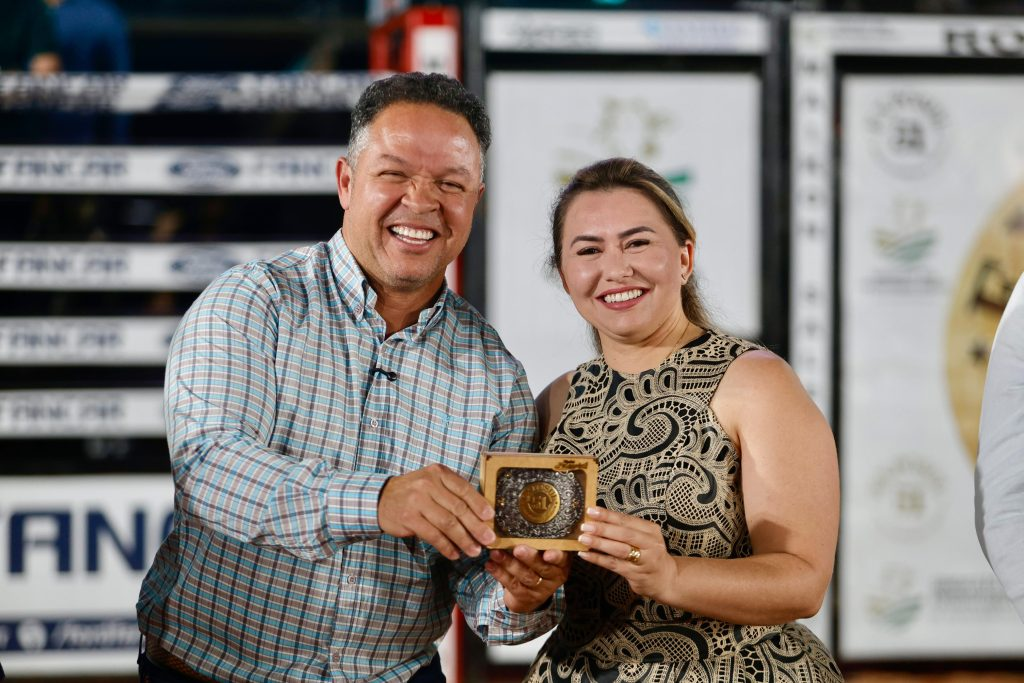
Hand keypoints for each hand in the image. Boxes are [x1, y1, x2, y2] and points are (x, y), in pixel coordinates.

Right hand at [377, 464, 495, 560]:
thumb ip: (452, 493)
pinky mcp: (408, 518)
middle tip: (489, 540)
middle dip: (476, 526)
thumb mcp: (432, 483)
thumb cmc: (414, 492)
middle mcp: (428, 484)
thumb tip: (481, 514)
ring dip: (463, 540)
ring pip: (447, 523)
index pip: (464, 489)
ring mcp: (417, 501)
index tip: (491, 518)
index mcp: (438, 473)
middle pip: (458, 508)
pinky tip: (454, 553)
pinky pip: (433, 535)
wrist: (381, 498)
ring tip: (474, 551)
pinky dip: (446, 546)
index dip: (479, 504)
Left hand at [486, 545, 570, 612]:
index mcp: (561, 562)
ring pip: (525, 576)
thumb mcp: (543, 551)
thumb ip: (538, 539)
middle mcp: (554, 576)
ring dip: (509, 563)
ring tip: (495, 553)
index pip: (562, 558)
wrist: (530, 592)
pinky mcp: (525, 596)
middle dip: (529, 558)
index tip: (547, 553)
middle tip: (518, 549)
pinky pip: (512, 584)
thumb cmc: (536, 561)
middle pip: (542, 567)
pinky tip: (490, 564)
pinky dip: (499, 573)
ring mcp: (540, 589)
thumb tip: (520, 517)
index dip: (556, 556)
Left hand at [577, 506, 674, 600]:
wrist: (665, 579)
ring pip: (619, 550)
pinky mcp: (635, 574)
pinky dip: (598, 559)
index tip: (591, 510)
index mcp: (650, 530)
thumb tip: (598, 519)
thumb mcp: (644, 537)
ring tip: (584, 538)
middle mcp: (650, 544)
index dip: (608, 515)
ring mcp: (644, 560)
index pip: (626, 520)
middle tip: (586, 525)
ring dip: (599, 543)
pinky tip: (585, 554)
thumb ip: (625, 529)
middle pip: (624, 534)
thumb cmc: (649, 554)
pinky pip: (614, 565)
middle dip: (603, 529)